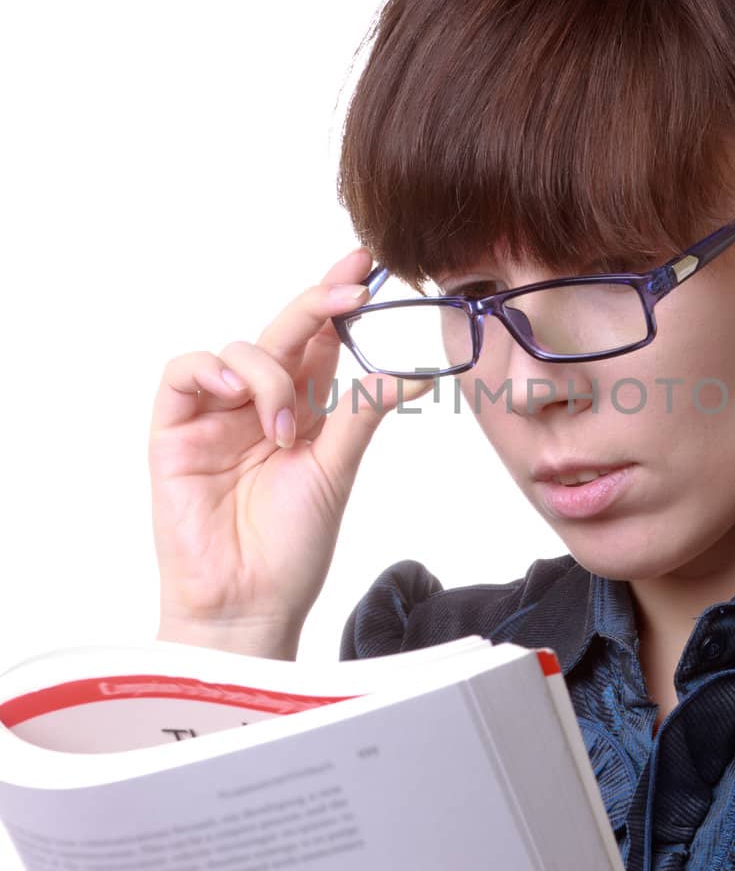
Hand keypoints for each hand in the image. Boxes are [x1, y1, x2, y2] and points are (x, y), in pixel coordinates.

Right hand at [148, 247, 432, 655]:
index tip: (367, 267)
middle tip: (351, 286)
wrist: (247, 604)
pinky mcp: (175, 430)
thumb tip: (422, 371)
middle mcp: (259, 404)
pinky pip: (183, 372)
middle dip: (316, 301)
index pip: (320, 340)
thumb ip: (365, 412)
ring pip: (240, 349)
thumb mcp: (337, 470)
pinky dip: (213, 371)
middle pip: (284, 332)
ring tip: (285, 432)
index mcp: (303, 410)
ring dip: (270, 377)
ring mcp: (215, 414)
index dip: (338, 301)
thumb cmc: (291, 549)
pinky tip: (238, 395)